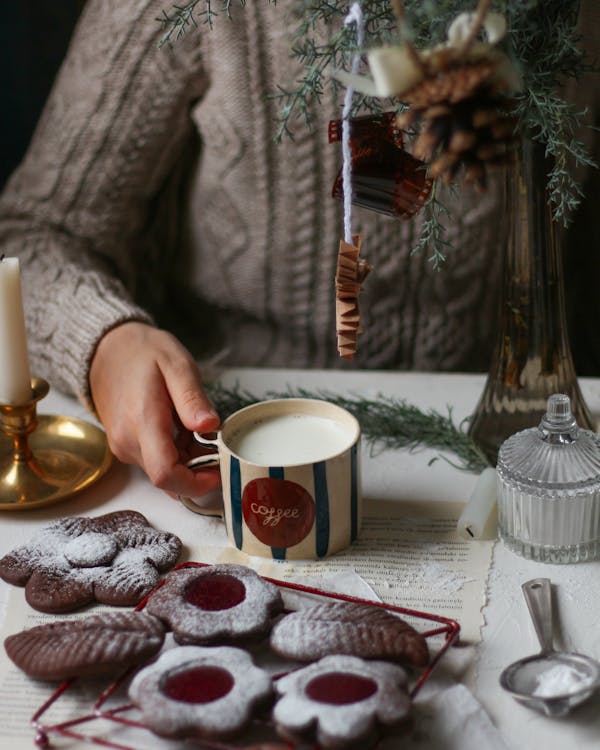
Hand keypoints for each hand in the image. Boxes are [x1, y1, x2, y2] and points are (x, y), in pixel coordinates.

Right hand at [89, 322, 220, 500]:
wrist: (106, 350)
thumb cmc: (143, 353)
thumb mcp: (176, 364)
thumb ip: (192, 398)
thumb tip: (210, 427)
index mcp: (143, 422)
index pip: (165, 474)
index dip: (195, 484)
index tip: (218, 471)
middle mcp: (128, 441)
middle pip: (168, 478)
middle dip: (197, 470)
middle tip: (216, 443)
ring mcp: (123, 446)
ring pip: (163, 471)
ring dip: (188, 459)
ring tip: (197, 427)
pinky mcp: (124, 446)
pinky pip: (155, 461)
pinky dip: (175, 453)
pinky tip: (182, 428)